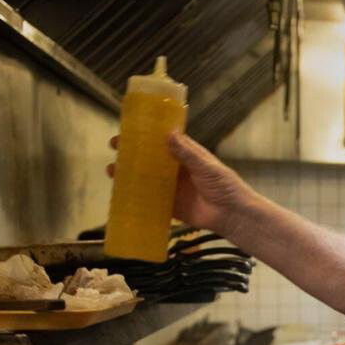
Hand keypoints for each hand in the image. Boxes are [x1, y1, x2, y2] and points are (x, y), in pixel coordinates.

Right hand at [106, 133, 255, 233]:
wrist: (232, 215)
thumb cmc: (225, 186)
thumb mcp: (206, 166)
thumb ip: (187, 153)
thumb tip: (169, 134)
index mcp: (186, 155)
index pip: (162, 141)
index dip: (145, 135)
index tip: (128, 129)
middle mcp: (176, 170)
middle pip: (150, 159)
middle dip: (131, 153)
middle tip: (114, 148)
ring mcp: (172, 188)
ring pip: (146, 179)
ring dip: (129, 175)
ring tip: (112, 171)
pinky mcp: (171, 207)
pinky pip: (150, 201)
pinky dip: (137, 198)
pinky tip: (121, 195)